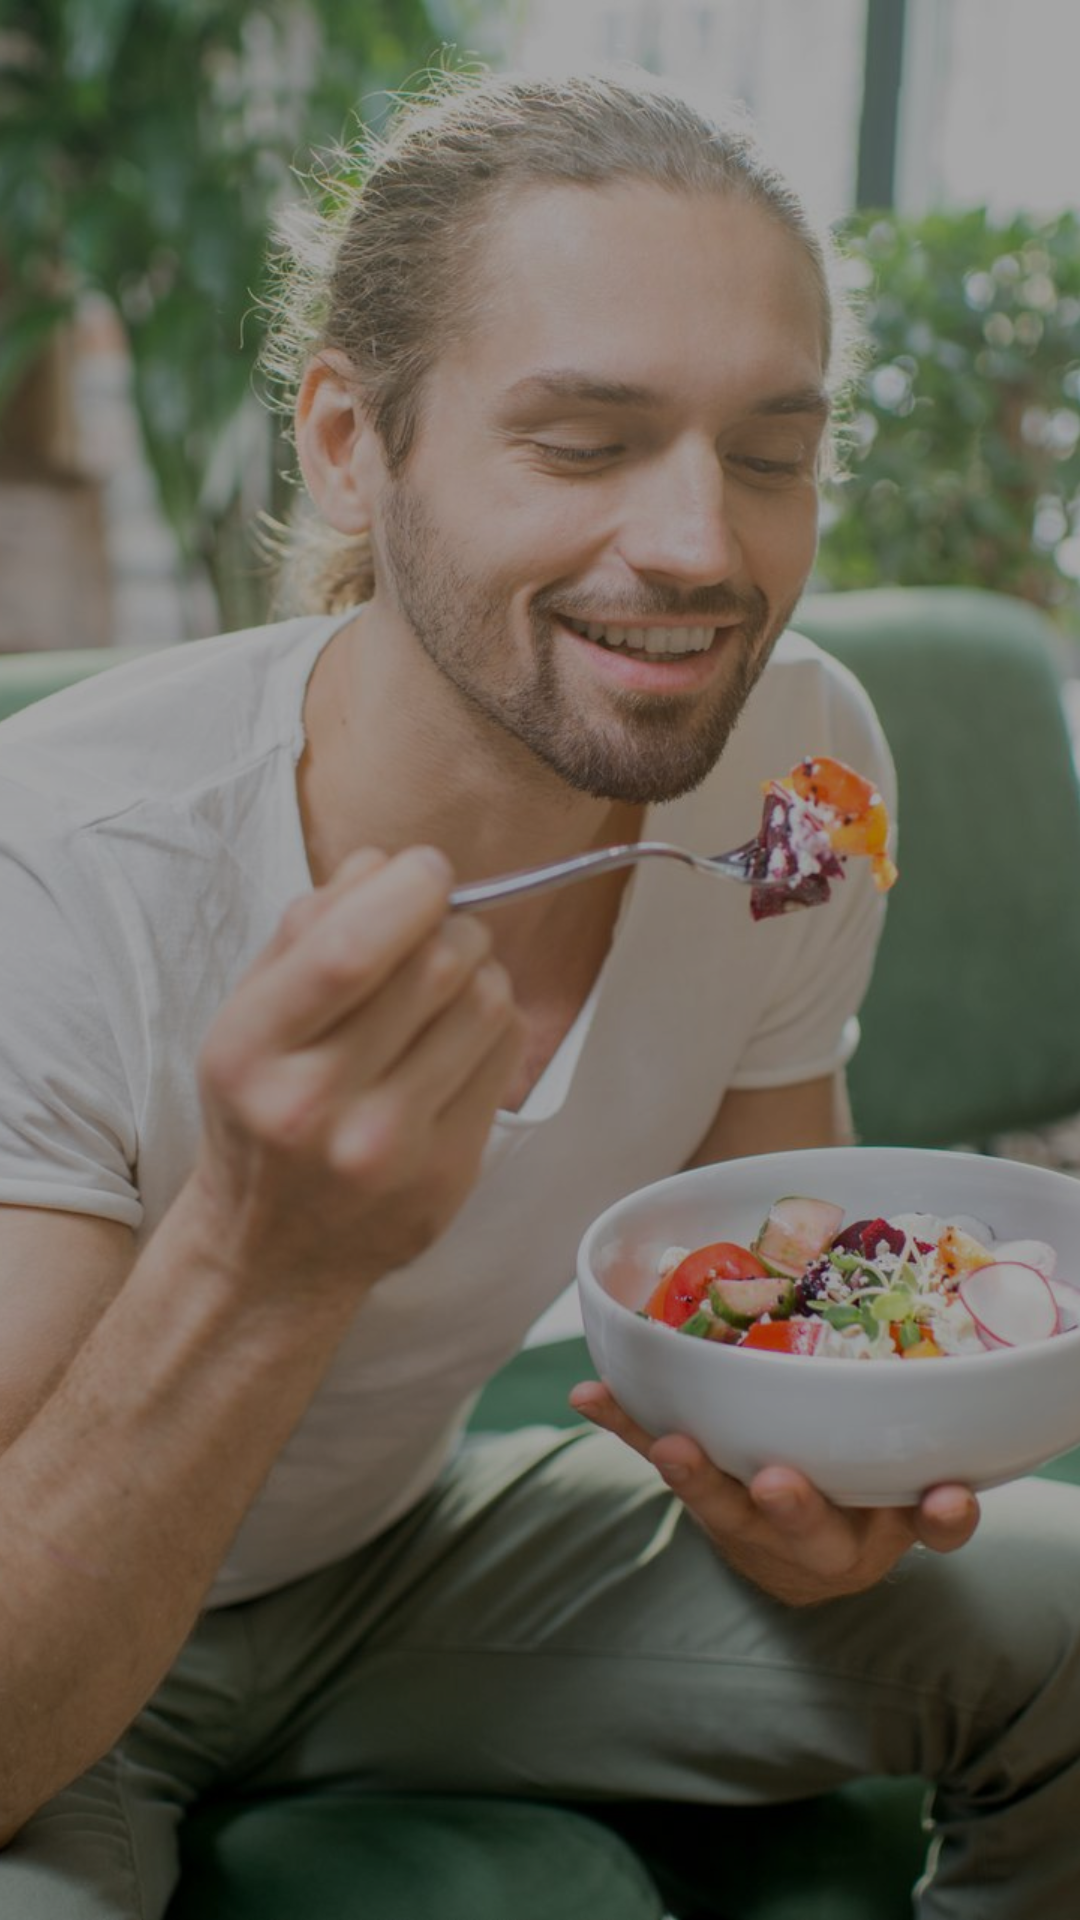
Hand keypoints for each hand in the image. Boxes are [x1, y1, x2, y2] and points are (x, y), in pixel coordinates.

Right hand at [192, 846, 523, 1308]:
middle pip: (435, 968)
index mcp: (250, 1051)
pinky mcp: (446, 1174)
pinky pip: (505, 1055)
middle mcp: (316, 1105)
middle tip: (440, 924)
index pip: (350, 950)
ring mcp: (388, 1147)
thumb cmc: (261, 1111)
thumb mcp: (249, 1016)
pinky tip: (459, 1034)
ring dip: (480, 968)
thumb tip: (385, 864)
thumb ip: (305, 932)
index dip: (408, 891)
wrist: (273, 1251)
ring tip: (448, 982)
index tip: (426, 869)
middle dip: (452, 923)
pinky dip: (495, 1021)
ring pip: (485, 1004)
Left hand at [568, 1381, 979, 1606]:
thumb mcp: (904, 1504)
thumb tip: (955, 1487)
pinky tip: (589, 1393)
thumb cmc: (860, 1509)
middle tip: (777, 1482)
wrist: (793, 1561)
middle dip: (793, 1507)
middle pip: (807, 1531)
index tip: (944, 1495)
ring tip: (670, 1446)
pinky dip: (624, 1423)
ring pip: (722, 1507)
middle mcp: (814, 1542)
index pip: (925, 1530)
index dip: (936, 1516)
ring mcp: (748, 1523)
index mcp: (881, 1535)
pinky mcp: (700, 1495)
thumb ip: (931, 1499)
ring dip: (695, 1475)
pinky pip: (658, 1453)